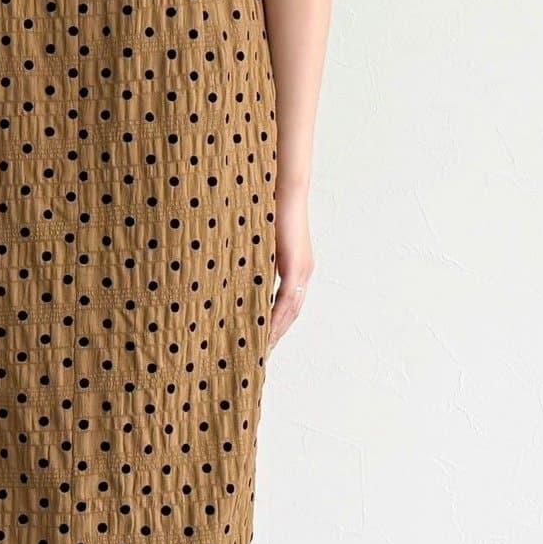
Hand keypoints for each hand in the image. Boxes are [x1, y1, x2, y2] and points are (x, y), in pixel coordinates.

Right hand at [268, 186, 312, 355]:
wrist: (285, 189)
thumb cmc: (269, 209)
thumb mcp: (260, 241)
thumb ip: (256, 259)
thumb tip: (238, 271)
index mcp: (297, 268)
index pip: (287, 305)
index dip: (277, 324)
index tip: (263, 341)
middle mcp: (304, 273)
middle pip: (292, 314)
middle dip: (277, 334)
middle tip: (261, 353)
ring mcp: (303, 271)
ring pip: (291, 311)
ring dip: (276, 330)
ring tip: (261, 348)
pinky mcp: (297, 267)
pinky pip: (287, 299)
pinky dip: (277, 316)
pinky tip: (266, 329)